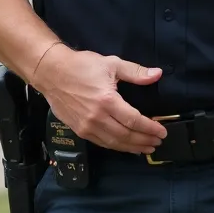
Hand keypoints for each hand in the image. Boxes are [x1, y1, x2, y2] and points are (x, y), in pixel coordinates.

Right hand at [34, 45, 168, 153]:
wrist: (51, 72)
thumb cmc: (82, 66)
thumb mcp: (111, 63)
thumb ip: (135, 72)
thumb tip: (157, 74)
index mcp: (107, 100)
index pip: (134, 120)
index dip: (150, 128)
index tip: (162, 131)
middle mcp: (97, 117)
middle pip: (125, 136)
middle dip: (144, 141)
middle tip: (157, 143)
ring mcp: (86, 126)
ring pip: (114, 143)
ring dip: (131, 147)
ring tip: (145, 148)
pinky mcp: (79, 130)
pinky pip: (101, 143)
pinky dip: (116, 146)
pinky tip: (125, 146)